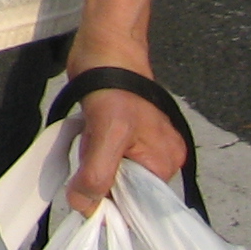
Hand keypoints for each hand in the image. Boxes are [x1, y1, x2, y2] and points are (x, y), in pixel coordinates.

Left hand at [65, 76, 189, 212]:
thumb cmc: (111, 81)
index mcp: (165, 162)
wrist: (105, 42)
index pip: (139, 206)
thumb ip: (98, 174)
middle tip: (89, 148)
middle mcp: (162, 156)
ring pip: (112, 170)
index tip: (87, 198)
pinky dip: (93, 147)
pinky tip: (88, 128)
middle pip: (124, 189)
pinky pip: (108, 152)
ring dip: (93, 159)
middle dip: (99, 175)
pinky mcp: (127, 130)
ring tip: (90, 132)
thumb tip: (84, 207)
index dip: (111, 206)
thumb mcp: (105, 133)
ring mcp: (145, 142)